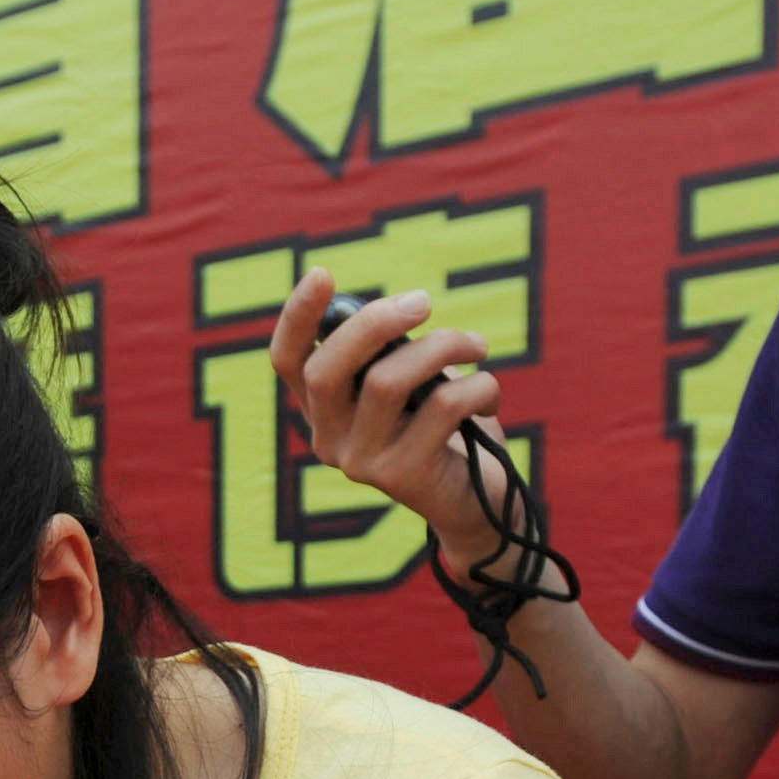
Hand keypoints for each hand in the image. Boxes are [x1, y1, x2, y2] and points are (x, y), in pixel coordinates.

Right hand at [269, 275, 510, 579]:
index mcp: (324, 410)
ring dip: (443, 347)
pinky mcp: (401, 479)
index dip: (297, 316)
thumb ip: (392, 353)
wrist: (478, 505)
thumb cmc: (445, 430)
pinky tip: (490, 393)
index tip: (322, 273)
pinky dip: (478, 385)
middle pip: (326, 370)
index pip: (288, 361)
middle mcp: (329, 440)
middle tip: (423, 301)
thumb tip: (398, 312)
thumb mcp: (413, 382)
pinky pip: (441, 408)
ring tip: (478, 346)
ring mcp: (360, 464)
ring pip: (387, 382)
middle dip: (375, 322)